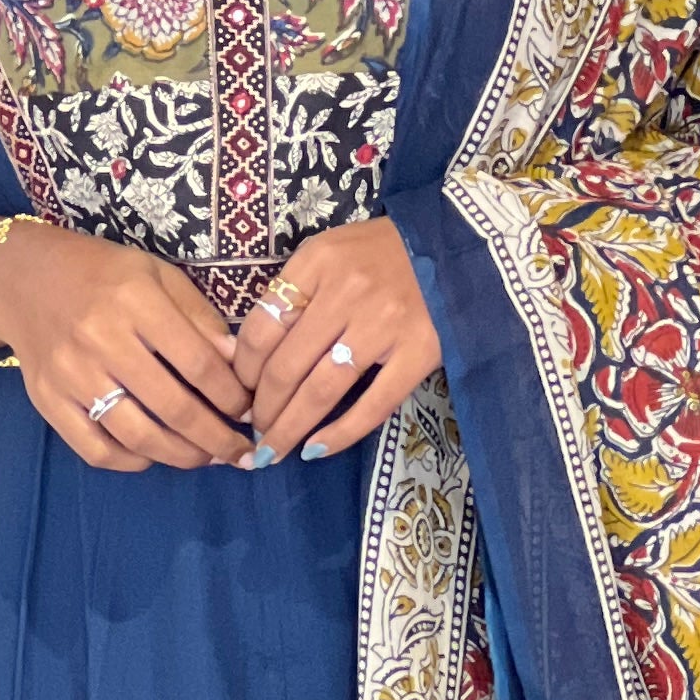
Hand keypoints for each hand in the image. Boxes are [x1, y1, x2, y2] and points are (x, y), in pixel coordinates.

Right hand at [0, 221, 250, 469]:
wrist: (22, 278)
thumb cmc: (101, 274)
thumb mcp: (156, 275)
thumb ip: (198, 317)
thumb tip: (239, 365)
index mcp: (135, 300)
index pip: (198, 363)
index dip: (231, 396)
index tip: (250, 412)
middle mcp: (100, 339)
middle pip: (173, 407)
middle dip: (217, 438)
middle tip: (241, 452)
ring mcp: (70, 374)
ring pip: (138, 436)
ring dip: (182, 456)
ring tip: (207, 458)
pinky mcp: (47, 400)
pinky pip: (95, 449)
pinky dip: (131, 462)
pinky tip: (154, 455)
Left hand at [229, 219, 443, 459]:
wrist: (458, 249)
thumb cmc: (383, 253)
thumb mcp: (330, 253)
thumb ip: (295, 292)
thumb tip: (250, 354)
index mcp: (318, 263)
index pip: (261, 327)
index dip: (244, 370)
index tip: (242, 393)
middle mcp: (347, 292)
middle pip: (285, 366)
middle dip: (262, 410)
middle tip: (255, 433)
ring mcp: (384, 325)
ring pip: (321, 390)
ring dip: (289, 428)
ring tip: (273, 450)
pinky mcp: (418, 353)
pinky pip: (372, 405)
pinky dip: (340, 433)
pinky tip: (316, 449)